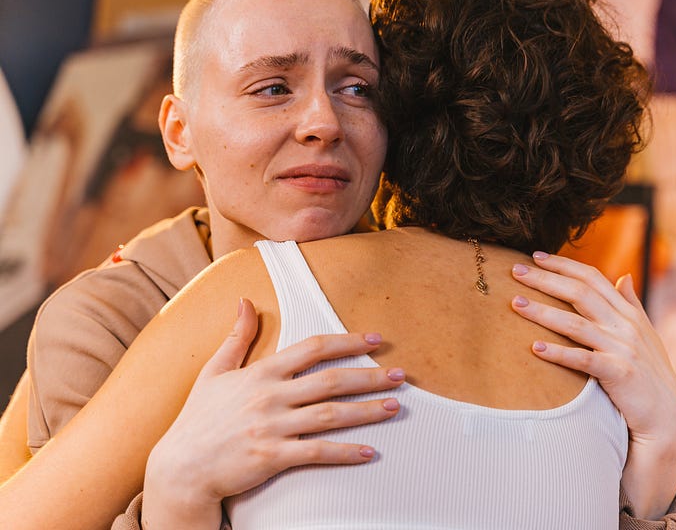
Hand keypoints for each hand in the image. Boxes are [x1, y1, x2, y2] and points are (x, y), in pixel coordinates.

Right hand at [142, 298, 404, 528]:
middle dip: (369, 376)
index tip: (374, 340)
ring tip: (394, 406)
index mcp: (260, 373)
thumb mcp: (214, 371)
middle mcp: (270, 396)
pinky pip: (317, 453)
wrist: (179, 468)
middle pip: (330, 381)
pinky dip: (345, 452)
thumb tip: (245, 301)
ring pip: (330, 415)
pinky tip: (369, 451)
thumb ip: (237, 337)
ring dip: (366, 411)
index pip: (312, 348)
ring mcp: (272, 427)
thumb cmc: (198, 419)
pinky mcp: (272, 457)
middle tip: (400, 375)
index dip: (347, 341)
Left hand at [510, 252, 675, 519]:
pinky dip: (558, 353)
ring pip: (576, 324)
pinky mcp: (619, 373)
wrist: (668, 418)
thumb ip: (631, 305)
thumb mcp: (645, 335)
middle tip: (515, 270)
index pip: (592, 278)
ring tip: (516, 304)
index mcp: (627, 312)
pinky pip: (583, 359)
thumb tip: (623, 276)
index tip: (535, 256)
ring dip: (543, 312)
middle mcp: (625, 325)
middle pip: (580, 292)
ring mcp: (623, 348)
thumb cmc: (650, 374)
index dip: (563, 265)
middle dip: (546, 279)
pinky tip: (534, 347)